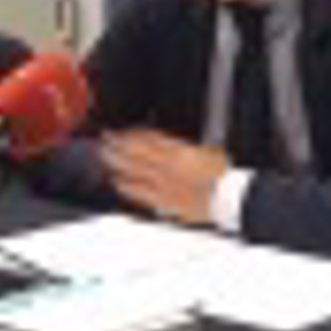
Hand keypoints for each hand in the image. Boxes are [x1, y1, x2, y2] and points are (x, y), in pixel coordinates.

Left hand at [101, 129, 228, 225]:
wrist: (225, 198)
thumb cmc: (221, 176)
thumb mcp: (207, 152)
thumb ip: (186, 149)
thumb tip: (173, 145)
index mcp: (178, 150)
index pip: (149, 138)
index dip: (132, 135)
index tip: (121, 132)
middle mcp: (167, 164)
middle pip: (136, 150)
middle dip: (119, 144)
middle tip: (105, 138)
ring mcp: (163, 182)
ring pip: (134, 168)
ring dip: (118, 161)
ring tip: (105, 155)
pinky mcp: (163, 199)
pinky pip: (140, 191)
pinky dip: (127, 186)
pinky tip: (117, 181)